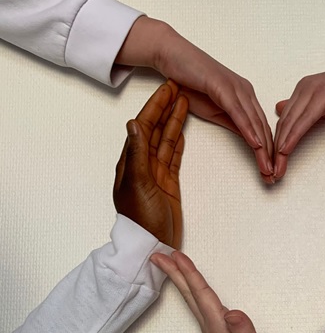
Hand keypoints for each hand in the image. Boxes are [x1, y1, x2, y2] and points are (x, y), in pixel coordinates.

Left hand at [114, 81, 187, 248]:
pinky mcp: (169, 184)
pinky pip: (173, 158)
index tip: (166, 89)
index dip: (154, 106)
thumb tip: (134, 123)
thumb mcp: (138, 183)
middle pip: (155, 129)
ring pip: (166, 141)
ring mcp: (157, 174)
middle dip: (165, 108)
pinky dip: (177, 143)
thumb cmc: (141, 218)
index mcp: (132, 161)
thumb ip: (138, 154)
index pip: (143, 126)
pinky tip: (181, 132)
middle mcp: (143, 164)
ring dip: (173, 122)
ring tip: (184, 103)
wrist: (151, 244)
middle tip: (178, 88)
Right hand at [116, 17, 273, 183]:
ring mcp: (236, 88)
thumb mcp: (215, 111)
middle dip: (269, 155)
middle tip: (273, 176)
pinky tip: (256, 145)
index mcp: (245, 97)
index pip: (261, 128)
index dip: (268, 152)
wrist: (171, 56)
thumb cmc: (190, 83)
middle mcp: (245, 92)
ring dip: (262, 148)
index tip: (270, 171)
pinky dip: (248, 129)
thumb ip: (233, 124)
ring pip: (254, 122)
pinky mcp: (223, 86)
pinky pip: (239, 112)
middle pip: (262, 128)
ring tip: (267, 167)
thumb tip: (249, 140)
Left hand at [151, 251, 279, 332]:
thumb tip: (230, 312)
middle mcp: (211, 327)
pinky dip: (190, 292)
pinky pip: (198, 306)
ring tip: (169, 264)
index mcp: (219, 327)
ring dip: (180, 280)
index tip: (175, 255)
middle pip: (190, 295)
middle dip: (175, 273)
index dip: (190, 274)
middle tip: (158, 253)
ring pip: (191, 300)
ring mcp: (211, 331)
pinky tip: (190, 289)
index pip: (202, 295)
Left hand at [273, 32, 324, 179]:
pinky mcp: (324, 93)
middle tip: (270, 173)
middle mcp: (304, 88)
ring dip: (281, 148)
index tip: (273, 166)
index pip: (284, 122)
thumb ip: (308, 113)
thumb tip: (283, 111)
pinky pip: (304, 119)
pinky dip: (294, 136)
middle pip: (282, 124)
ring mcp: (313, 89)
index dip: (275, 145)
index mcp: (303, 92)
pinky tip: (286, 150)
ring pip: (290, 122)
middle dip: (274, 151)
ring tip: (276, 168)